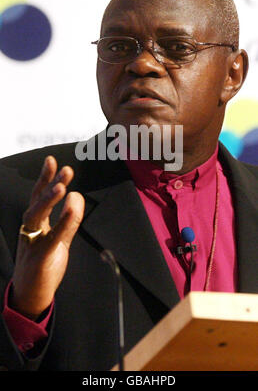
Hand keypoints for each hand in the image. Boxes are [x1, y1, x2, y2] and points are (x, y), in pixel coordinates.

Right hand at [10, 156, 84, 319]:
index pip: (39, 197)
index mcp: (35, 225)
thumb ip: (68, 220)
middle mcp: (30, 231)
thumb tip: (75, 195)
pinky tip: (71, 210)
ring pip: (36, 217)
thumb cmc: (43, 266)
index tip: (52, 160)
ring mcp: (32, 244)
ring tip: (62, 186)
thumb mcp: (59, 240)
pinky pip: (51, 238)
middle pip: (36, 203)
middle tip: (65, 169)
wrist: (30, 297)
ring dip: (48, 200)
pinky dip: (62, 224)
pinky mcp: (40, 258)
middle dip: (49, 184)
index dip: (45, 178)